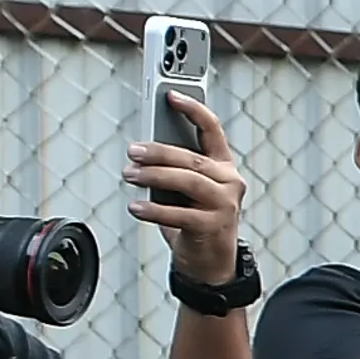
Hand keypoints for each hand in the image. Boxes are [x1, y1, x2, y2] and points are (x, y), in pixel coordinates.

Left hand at [125, 91, 249, 290]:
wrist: (211, 262)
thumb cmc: (195, 219)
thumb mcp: (187, 190)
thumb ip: (175, 169)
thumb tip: (143, 152)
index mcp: (223, 166)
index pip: (211, 129)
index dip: (193, 109)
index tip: (170, 95)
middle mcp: (229, 181)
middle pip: (193, 158)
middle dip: (160, 151)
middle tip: (133, 151)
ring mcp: (224, 204)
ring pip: (188, 181)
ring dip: (154, 176)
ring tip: (130, 175)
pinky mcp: (213, 226)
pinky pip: (180, 214)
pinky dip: (154, 210)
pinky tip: (136, 206)